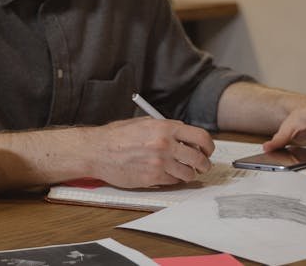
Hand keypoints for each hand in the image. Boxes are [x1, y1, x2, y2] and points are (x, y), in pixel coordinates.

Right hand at [85, 117, 215, 187]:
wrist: (96, 151)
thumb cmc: (116, 136)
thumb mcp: (143, 123)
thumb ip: (165, 129)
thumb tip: (185, 137)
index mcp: (164, 128)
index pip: (200, 137)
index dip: (208, 146)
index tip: (207, 151)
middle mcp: (165, 145)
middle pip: (199, 158)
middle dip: (204, 164)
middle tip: (201, 166)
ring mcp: (159, 163)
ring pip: (188, 174)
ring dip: (188, 174)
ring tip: (181, 171)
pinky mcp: (152, 178)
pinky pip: (173, 182)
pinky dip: (173, 180)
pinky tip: (165, 174)